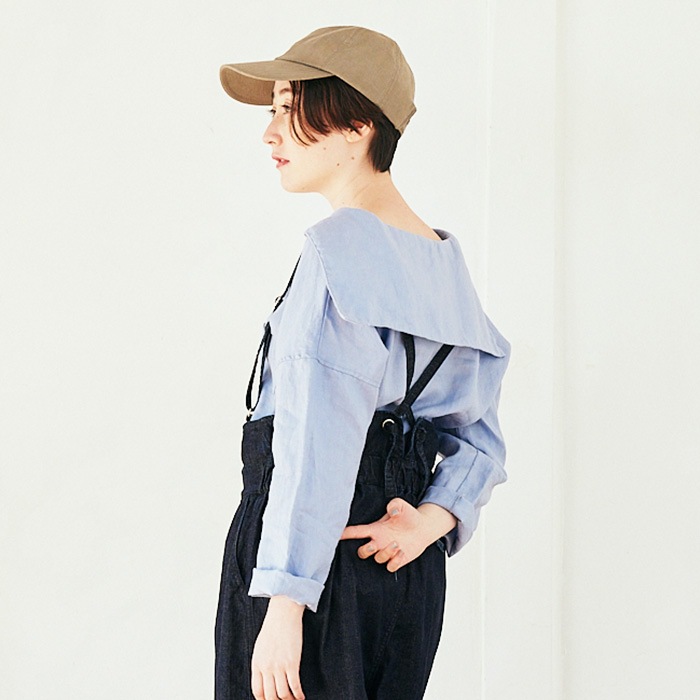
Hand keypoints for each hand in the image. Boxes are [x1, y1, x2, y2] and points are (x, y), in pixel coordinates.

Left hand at [251, 596, 304, 699]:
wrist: (283, 613)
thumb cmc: (273, 627)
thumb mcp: (260, 647)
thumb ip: (261, 663)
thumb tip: (265, 679)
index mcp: (257, 663)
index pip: (257, 691)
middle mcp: (266, 667)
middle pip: (270, 696)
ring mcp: (279, 666)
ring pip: (283, 694)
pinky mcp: (292, 662)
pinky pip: (295, 685)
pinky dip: (298, 694)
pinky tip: (301, 696)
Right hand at [339, 498, 456, 572]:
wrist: (423, 527)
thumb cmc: (408, 515)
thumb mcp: (401, 505)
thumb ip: (394, 504)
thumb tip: (391, 512)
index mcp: (376, 529)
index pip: (357, 532)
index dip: (346, 534)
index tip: (337, 535)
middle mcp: (379, 541)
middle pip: (362, 552)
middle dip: (365, 550)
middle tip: (374, 544)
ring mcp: (387, 551)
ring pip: (377, 559)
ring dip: (385, 553)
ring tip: (397, 544)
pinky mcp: (397, 560)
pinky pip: (390, 567)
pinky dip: (395, 561)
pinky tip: (402, 552)